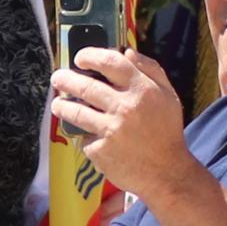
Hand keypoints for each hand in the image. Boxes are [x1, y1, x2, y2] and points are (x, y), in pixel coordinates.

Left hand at [51, 51, 194, 200]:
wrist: (167, 173)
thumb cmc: (166, 132)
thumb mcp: (168, 96)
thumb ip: (150, 69)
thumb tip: (127, 51)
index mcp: (142, 90)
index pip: (110, 62)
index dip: (90, 56)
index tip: (80, 58)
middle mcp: (125, 108)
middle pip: (84, 85)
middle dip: (65, 79)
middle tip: (58, 78)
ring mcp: (111, 130)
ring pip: (75, 111)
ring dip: (62, 106)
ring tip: (58, 104)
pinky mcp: (101, 151)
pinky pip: (85, 138)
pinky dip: (86, 137)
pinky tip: (90, 137)